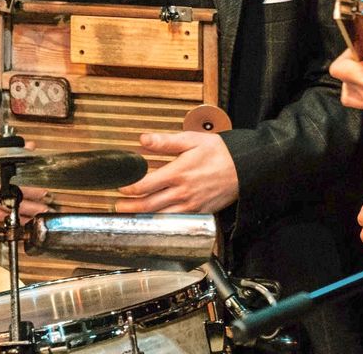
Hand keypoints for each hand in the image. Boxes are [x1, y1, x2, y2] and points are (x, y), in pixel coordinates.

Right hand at [0, 131, 50, 224]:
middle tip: (44, 208)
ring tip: (33, 218)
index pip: (9, 187)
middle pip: (4, 204)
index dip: (27, 191)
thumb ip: (3, 146)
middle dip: (26, 208)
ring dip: (15, 218)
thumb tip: (29, 146)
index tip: (43, 191)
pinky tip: (10, 222)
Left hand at [114, 132, 238, 213]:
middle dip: (129, 207)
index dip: (128, 188)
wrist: (245, 168)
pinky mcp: (199, 213)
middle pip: (148, 205)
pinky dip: (163, 222)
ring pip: (160, 217)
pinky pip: (176, 221)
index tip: (120, 186)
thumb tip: (143, 139)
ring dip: (143, 218)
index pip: (144, 185)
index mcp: (178, 173)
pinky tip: (156, 220)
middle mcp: (182, 193)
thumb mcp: (192, 140)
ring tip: (131, 216)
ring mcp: (191, 206)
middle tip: (117, 208)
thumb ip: (165, 142)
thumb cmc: (220, 153)